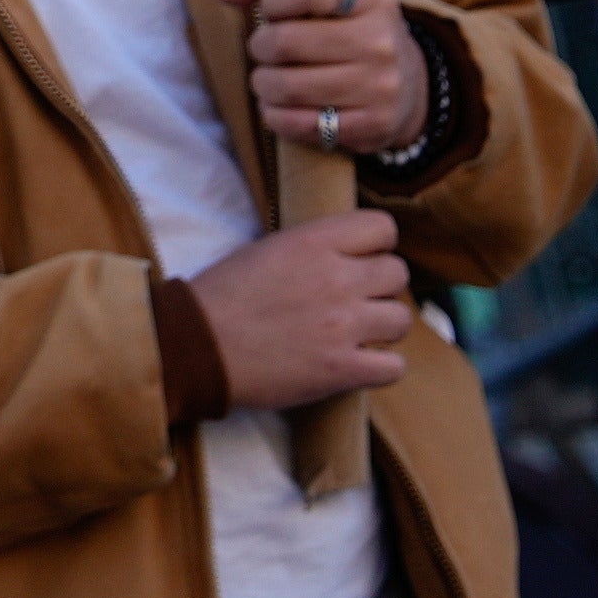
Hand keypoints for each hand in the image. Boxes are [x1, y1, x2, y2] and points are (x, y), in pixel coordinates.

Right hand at [186, 212, 415, 407]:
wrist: (196, 346)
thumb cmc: (222, 297)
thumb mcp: (268, 249)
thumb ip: (315, 247)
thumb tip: (349, 254)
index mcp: (315, 241)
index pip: (384, 227)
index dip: (376, 245)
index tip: (362, 260)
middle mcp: (337, 278)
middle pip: (398, 273)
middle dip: (380, 287)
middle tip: (357, 301)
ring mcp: (343, 326)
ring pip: (402, 320)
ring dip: (383, 328)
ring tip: (358, 334)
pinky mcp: (341, 369)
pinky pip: (393, 368)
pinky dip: (380, 368)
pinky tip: (358, 364)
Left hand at [216, 0, 427, 158]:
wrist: (405, 84)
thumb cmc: (342, 27)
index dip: (273, 0)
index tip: (272, 9)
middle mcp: (382, 39)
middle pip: (286, 41)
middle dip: (260, 46)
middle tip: (264, 49)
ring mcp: (381, 86)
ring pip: (288, 86)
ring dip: (263, 84)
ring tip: (267, 79)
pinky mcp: (373, 125)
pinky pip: (302, 125)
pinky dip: (276, 117)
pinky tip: (277, 107)